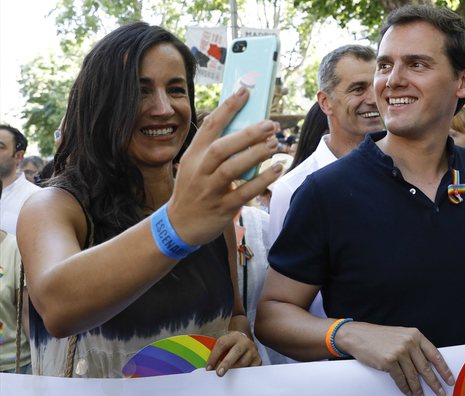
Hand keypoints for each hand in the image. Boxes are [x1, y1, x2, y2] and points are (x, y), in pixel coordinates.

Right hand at [168, 88, 282, 245]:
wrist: (179, 225)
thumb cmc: (193, 189)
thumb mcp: (193, 165)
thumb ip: (211, 147)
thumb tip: (237, 123)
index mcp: (193, 155)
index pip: (209, 126)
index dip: (228, 107)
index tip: (245, 92)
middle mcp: (199, 171)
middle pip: (222, 147)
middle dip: (248, 134)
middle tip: (271, 124)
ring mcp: (209, 190)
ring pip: (232, 169)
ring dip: (256, 155)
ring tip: (275, 144)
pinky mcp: (222, 208)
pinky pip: (244, 193)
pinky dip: (262, 180)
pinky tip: (276, 169)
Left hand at [207, 331, 261, 375]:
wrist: (245, 341)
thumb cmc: (230, 346)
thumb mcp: (224, 344)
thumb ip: (217, 353)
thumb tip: (209, 368)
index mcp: (233, 336)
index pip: (222, 344)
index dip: (214, 356)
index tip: (208, 368)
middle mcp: (245, 342)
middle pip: (236, 351)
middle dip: (226, 363)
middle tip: (219, 373)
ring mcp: (253, 350)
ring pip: (243, 362)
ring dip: (234, 371)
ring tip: (227, 377)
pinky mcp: (258, 359)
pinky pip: (251, 369)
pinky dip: (243, 374)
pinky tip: (237, 377)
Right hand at [339, 322, 453, 395]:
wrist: (359, 336)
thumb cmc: (380, 337)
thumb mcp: (401, 336)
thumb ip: (415, 347)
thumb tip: (428, 366)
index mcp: (415, 335)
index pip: (435, 355)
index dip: (444, 369)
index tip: (450, 380)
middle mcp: (409, 343)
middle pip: (426, 368)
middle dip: (435, 383)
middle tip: (441, 393)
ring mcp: (399, 352)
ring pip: (413, 376)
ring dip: (418, 389)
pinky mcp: (388, 361)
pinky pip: (400, 379)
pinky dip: (405, 388)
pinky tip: (408, 392)